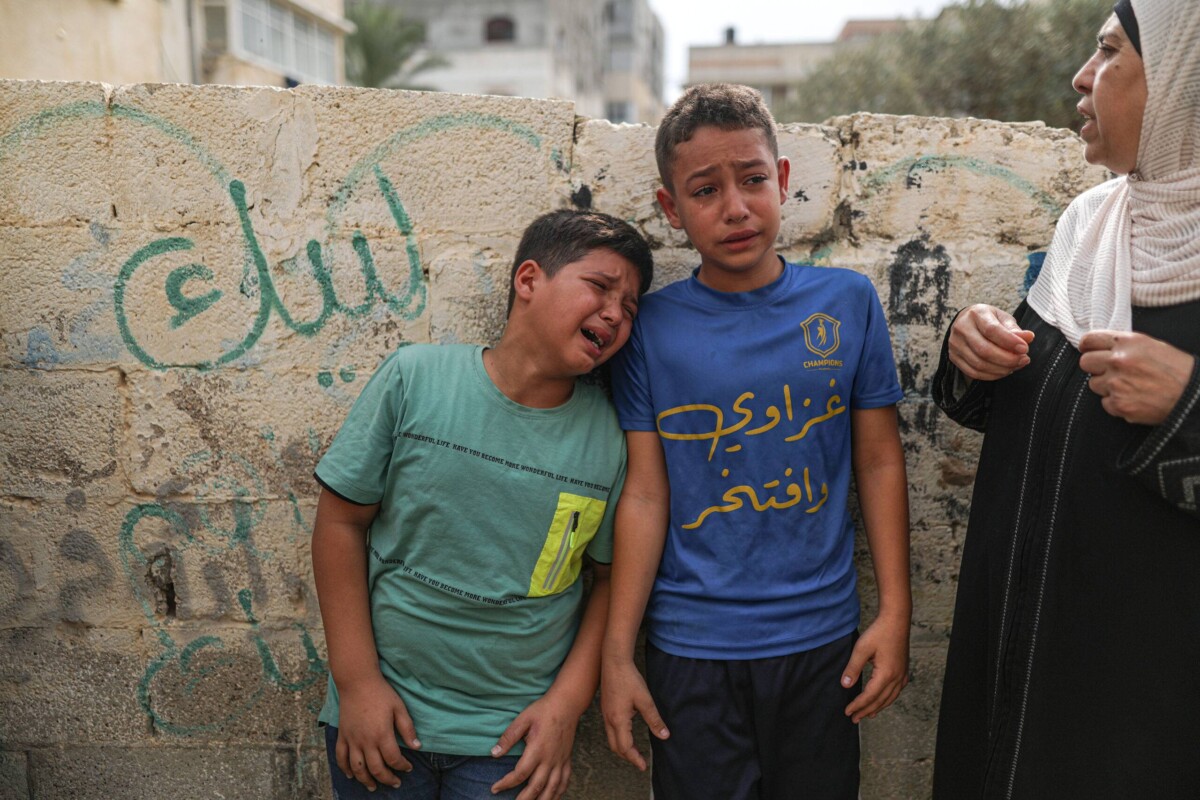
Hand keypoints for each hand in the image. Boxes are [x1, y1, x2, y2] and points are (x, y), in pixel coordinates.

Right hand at [334, 674, 419, 790]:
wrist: (357, 682)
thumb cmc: (381, 693)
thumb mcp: (399, 708)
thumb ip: (408, 729)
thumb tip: (417, 746)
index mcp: (382, 734)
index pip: (394, 759)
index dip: (403, 766)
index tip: (408, 767)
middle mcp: (366, 741)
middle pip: (376, 769)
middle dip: (387, 779)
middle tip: (395, 783)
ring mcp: (352, 740)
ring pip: (357, 768)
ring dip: (365, 780)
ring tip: (373, 787)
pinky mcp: (343, 736)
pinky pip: (341, 757)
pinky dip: (345, 769)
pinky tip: (351, 775)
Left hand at [490, 692, 581, 799]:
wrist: (566, 704)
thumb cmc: (543, 710)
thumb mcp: (523, 719)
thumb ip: (508, 738)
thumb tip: (494, 753)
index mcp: (537, 750)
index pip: (519, 774)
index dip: (505, 784)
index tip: (494, 789)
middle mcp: (550, 759)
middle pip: (536, 787)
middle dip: (523, 799)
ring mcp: (560, 761)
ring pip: (552, 788)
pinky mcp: (567, 760)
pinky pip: (564, 781)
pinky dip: (558, 793)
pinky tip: (552, 798)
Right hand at [599, 658, 668, 770]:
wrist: (613, 661)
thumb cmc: (629, 679)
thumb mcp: (645, 700)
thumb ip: (654, 720)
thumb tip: (664, 735)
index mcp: (618, 720)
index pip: (625, 747)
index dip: (634, 758)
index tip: (643, 766)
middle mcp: (609, 719)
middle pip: (615, 747)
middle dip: (627, 756)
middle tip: (639, 761)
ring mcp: (605, 714)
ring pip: (611, 738)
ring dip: (621, 748)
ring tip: (633, 751)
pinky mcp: (605, 708)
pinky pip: (610, 729)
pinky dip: (618, 737)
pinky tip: (627, 732)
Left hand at [842, 615, 909, 723]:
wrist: (897, 621)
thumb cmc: (879, 632)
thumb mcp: (861, 648)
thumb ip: (853, 668)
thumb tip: (845, 685)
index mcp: (886, 674)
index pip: (869, 696)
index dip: (858, 705)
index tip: (847, 711)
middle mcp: (897, 678)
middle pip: (880, 701)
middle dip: (866, 711)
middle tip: (854, 719)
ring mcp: (902, 675)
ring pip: (889, 698)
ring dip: (877, 708)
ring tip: (867, 715)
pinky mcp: (904, 671)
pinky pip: (896, 692)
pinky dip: (887, 700)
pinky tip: (882, 701)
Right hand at [947, 304, 1034, 380]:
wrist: (966, 323)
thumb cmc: (988, 320)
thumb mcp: (1003, 319)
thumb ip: (1015, 330)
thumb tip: (1028, 338)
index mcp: (976, 314)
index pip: (992, 330)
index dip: (1009, 342)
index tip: (1025, 349)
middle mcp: (961, 328)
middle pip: (984, 350)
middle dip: (1007, 359)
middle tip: (1023, 360)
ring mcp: (955, 344)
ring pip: (979, 364)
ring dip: (1001, 369)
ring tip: (1015, 366)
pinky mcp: (954, 357)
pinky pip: (973, 372)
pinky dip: (991, 375)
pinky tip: (1003, 371)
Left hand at [1079, 331, 1195, 424]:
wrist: (1192, 395)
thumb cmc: (1176, 369)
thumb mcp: (1151, 345)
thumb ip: (1123, 345)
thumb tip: (1101, 348)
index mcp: (1127, 343)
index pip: (1089, 340)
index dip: (1087, 347)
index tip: (1090, 351)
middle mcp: (1119, 361)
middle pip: (1085, 363)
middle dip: (1095, 367)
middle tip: (1111, 371)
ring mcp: (1116, 384)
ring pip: (1094, 384)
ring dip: (1106, 386)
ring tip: (1129, 386)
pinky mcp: (1119, 404)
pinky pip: (1105, 403)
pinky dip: (1116, 403)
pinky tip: (1134, 399)